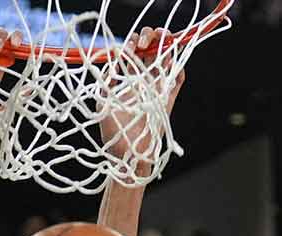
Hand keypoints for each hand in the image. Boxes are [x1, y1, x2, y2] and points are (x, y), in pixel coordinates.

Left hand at [98, 28, 186, 160]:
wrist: (127, 153)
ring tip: (159, 41)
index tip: (128, 47)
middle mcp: (143, 80)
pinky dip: (178, 64)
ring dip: (166, 44)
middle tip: (143, 43)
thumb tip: (113, 58)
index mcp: (127, 79)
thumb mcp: (102, 101)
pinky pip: (179, 77)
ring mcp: (158, 87)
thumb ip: (107, 80)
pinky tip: (170, 58)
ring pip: (167, 57)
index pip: (134, 51)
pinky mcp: (169, 98)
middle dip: (149, 37)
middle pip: (152, 48)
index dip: (133, 42)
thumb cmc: (112, 131)